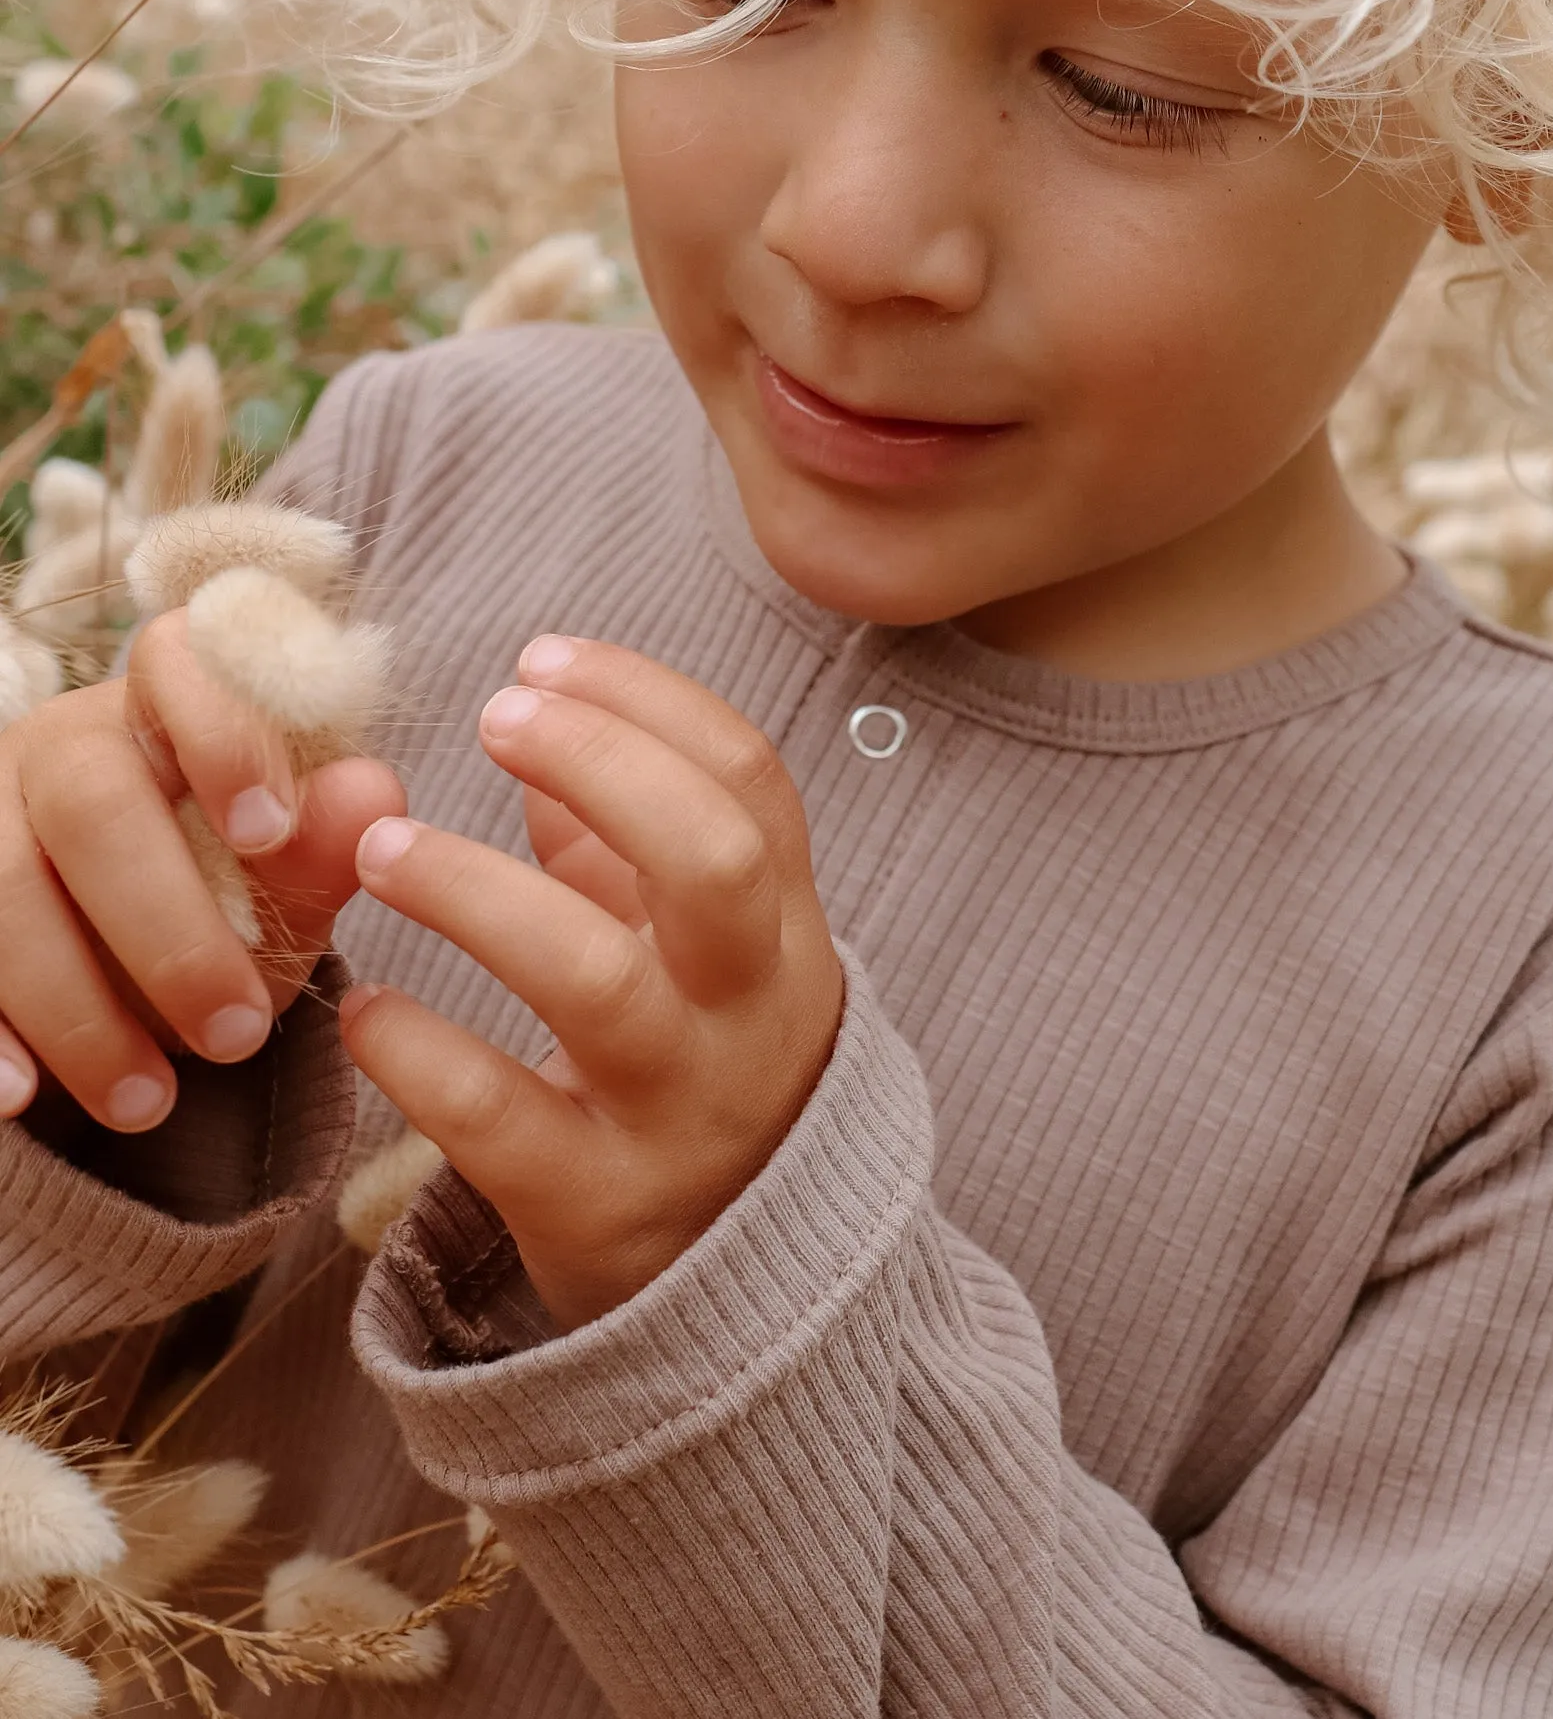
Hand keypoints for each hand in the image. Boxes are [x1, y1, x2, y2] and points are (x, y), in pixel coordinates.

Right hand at [0, 611, 402, 1131]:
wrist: (141, 970)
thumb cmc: (232, 896)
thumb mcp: (289, 880)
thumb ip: (327, 840)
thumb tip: (373, 794)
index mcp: (165, 706)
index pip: (181, 662)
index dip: (222, 736)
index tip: (268, 834)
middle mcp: (60, 745)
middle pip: (90, 800)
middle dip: (165, 928)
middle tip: (237, 1032)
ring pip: (0, 888)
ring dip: (77, 1009)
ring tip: (151, 1103)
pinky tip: (24, 1096)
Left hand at [339, 640, 845, 1330]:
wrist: (751, 1302)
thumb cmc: (706, 1078)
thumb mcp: (704, 959)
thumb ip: (636, 846)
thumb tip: (550, 732)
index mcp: (783, 932)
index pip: (748, 780)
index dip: (649, 701)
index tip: (543, 657)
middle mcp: (747, 1012)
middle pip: (710, 857)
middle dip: (600, 762)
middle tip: (493, 717)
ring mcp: (678, 1110)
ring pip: (593, 981)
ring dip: (476, 892)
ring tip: (382, 848)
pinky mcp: (596, 1205)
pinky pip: (498, 1117)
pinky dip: (417, 1049)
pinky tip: (361, 1007)